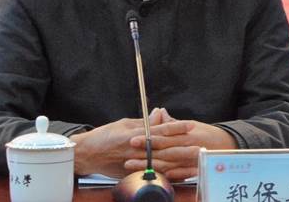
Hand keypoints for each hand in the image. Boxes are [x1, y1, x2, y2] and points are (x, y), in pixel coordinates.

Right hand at [69, 108, 190, 177]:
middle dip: (183, 147)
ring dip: (179, 162)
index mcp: (135, 134)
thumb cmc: (104, 137)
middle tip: (200, 147)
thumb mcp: (124, 123)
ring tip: (194, 162)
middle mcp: (137, 149)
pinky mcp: (133, 173)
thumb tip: (159, 114)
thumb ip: (144, 122)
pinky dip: (167, 174)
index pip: (160, 130)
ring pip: (161, 162)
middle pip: (165, 148)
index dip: (176, 127)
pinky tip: (179, 174)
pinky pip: (154, 174)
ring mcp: (136, 163)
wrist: (87, 155)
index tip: (190, 125)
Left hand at [125, 109, 236, 180]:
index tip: (132, 138)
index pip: (164, 135)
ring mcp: (191, 160)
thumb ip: (173, 122)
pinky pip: (178, 175)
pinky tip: (153, 176)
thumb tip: (159, 112)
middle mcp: (188, 147)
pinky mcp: (194, 171)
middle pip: (163, 151)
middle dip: (144, 153)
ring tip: (131, 166)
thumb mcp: (191, 125)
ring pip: (167, 164)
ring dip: (148, 166)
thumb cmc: (207, 134)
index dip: (147, 137)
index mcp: (186, 134)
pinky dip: (164, 176)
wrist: (229, 146)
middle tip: (127, 153)